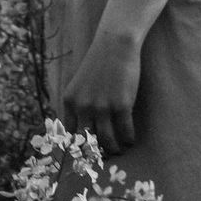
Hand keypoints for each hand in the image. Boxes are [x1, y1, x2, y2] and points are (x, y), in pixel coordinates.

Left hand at [62, 29, 140, 156]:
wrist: (116, 43)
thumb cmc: (100, 61)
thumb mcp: (80, 83)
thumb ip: (79, 103)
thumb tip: (83, 126)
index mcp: (71, 102)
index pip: (70, 134)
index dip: (78, 147)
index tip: (84, 154)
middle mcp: (84, 108)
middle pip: (87, 141)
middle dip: (95, 153)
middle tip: (102, 157)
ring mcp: (103, 107)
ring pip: (107, 140)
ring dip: (114, 149)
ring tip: (119, 150)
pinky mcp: (122, 105)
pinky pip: (125, 131)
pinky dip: (128, 139)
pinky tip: (130, 140)